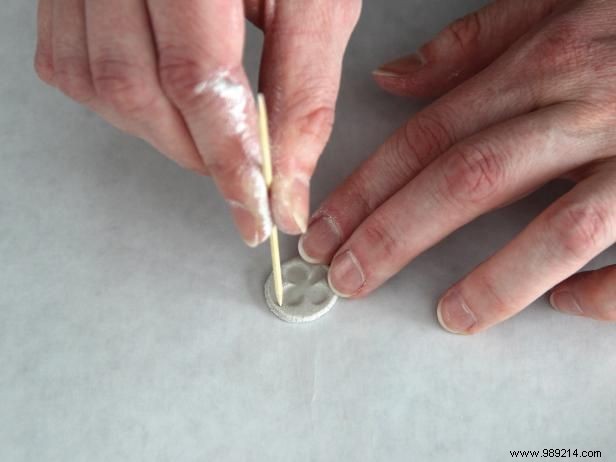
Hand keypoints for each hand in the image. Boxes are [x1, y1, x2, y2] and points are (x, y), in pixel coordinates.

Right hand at [34, 0, 360, 245]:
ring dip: (163, 130)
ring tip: (207, 122)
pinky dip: (124, 104)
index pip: (197, 78)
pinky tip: (164, 94)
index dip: (228, 157)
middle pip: (141, 91)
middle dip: (199, 150)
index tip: (254, 209)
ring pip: (104, 89)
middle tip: (240, 166)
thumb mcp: (316, 5)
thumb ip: (304, 94)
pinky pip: (74, 71)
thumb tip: (287, 183)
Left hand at [298, 0, 615, 332]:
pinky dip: (605, 291)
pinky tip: (564, 306)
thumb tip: (392, 79)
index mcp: (546, 63)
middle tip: (347, 277)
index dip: (368, 187)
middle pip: (469, 179)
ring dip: (494, 280)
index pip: (429, 135)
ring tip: (446, 314)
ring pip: (559, 227)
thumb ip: (472, 45)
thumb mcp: (555, 7)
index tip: (326, 228)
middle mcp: (587, 107)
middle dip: (396, 235)